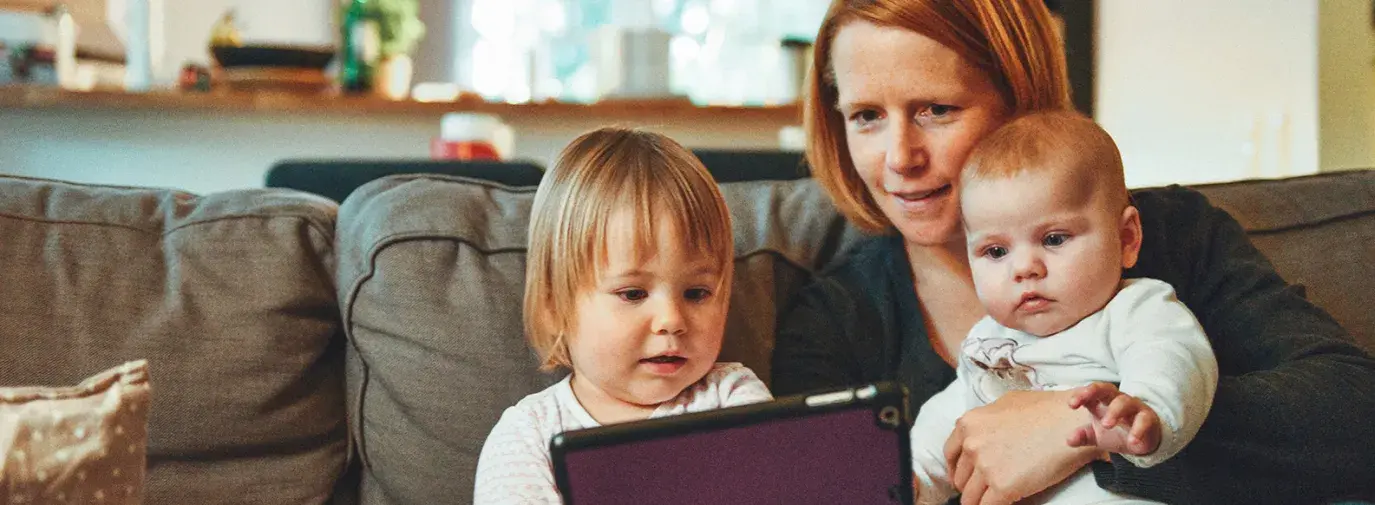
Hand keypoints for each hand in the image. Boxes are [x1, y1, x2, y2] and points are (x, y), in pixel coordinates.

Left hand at [944, 390, 1099, 504]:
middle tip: (985, 489)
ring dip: (980, 500)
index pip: (950, 454)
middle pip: (960, 478)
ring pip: (969, 498)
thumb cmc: (1048, 410)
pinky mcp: (1002, 486)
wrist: (1074, 422)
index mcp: (970, 423)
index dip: (957, 469)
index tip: (964, 477)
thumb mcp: (1007, 403)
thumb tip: (980, 433)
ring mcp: (986, 466)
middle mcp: (972, 444)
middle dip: (971, 485)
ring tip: (994, 498)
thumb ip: (987, 420)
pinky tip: (1003, 504)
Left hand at [1066, 382, 1160, 455]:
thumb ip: (1083, 436)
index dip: (1081, 395)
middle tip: (1083, 406)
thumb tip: (1068, 440)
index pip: (1091, 392)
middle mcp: (1118, 400)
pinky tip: (1132, 441)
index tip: (1071, 404)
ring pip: (1125, 402)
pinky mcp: (1149, 418)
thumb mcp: (1097, 436)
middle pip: (1107, 389)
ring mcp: (1134, 407)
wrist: (1142, 441)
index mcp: (1103, 401)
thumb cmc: (1116, 432)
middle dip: (1094, 393)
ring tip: (1106, 425)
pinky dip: (1138, 430)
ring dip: (1114, 412)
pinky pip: (1144, 420)